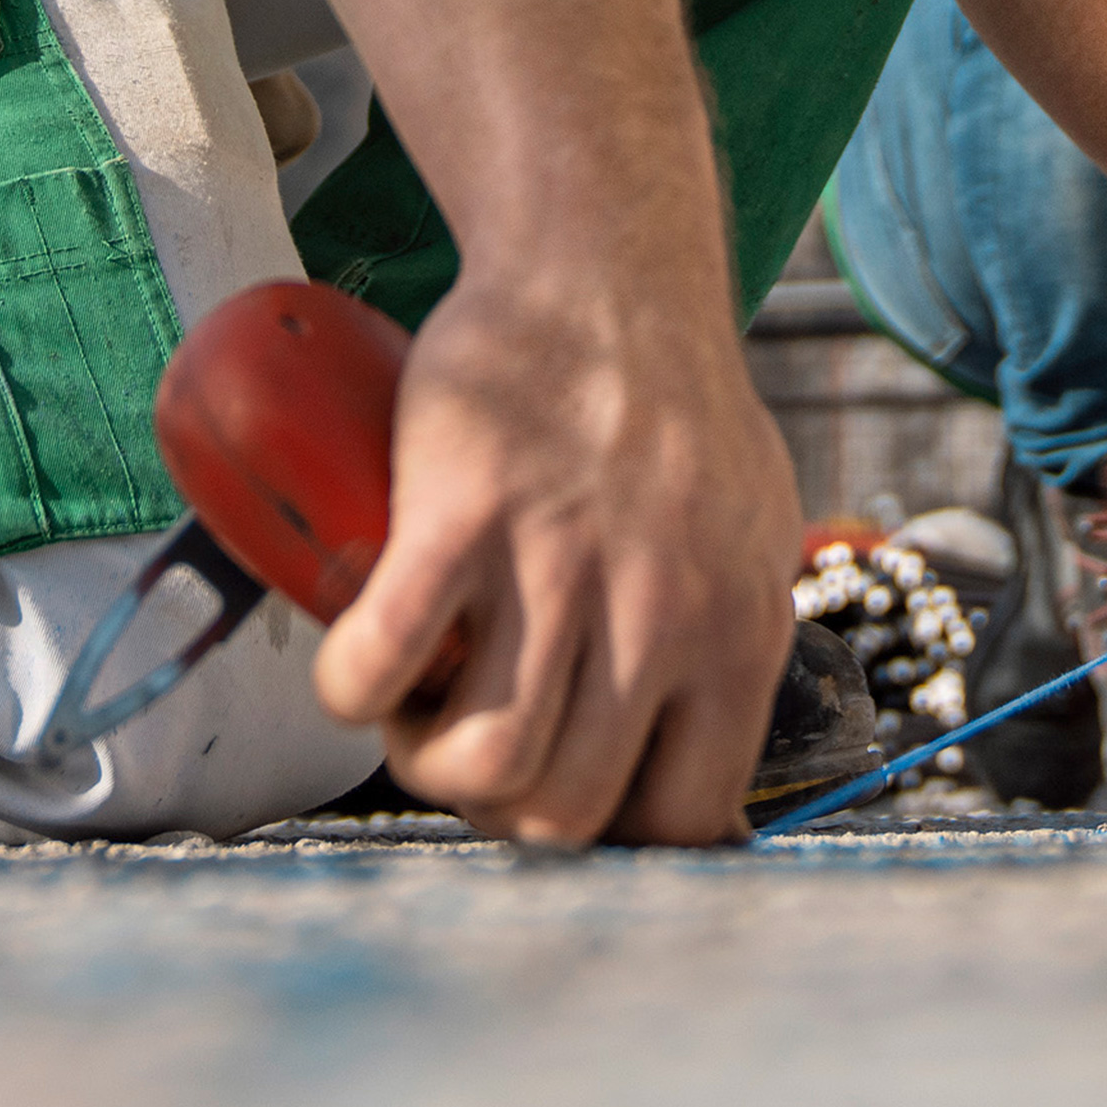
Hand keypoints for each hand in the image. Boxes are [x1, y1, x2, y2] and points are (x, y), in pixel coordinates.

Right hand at [309, 261, 801, 847]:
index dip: (603, 835)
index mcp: (739, 634)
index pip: (680, 824)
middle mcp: (662, 613)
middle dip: (497, 809)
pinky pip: (386, 662)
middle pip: (564, 812)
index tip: (554, 794)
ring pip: (485, 763)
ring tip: (415, 705)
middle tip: (465, 741)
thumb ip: (735, 648)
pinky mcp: (466, 512)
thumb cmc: (672, 411)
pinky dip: (355, 693)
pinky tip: (358, 667)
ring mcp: (563, 563)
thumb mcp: (751, 539)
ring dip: (425, 762)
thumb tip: (713, 800)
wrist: (603, 271)